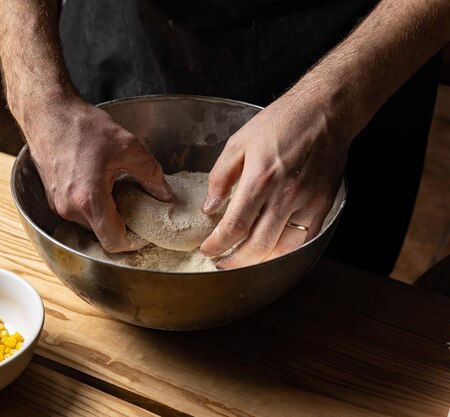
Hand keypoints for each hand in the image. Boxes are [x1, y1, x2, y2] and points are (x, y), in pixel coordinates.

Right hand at [20, 95, 171, 252]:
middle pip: (102, 233)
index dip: (133, 242)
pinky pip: (78, 212)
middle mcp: (70, 209)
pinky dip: (92, 205)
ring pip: (90, 223)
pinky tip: (101, 184)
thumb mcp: (127, 145)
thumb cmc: (82, 127)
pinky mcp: (52, 198)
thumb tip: (164, 193)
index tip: (144, 233)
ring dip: (106, 214)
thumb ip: (150, 173)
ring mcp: (58, 205)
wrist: (47, 113)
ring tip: (118, 191)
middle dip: (121, 224)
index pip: (113, 242)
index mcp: (90, 200)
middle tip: (137, 206)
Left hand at [200, 92, 347, 267]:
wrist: (325, 112)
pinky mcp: (323, 205)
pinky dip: (285, 251)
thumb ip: (220, 177)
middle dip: (235, 261)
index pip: (235, 226)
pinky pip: (303, 239)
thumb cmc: (281, 123)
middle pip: (257, 245)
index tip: (207, 249)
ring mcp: (307, 202)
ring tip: (242, 261)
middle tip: (221, 262)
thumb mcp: (238, 143)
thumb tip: (210, 207)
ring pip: (281, 248)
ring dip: (259, 261)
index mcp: (260, 178)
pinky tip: (270, 252)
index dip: (218, 244)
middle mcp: (285, 195)